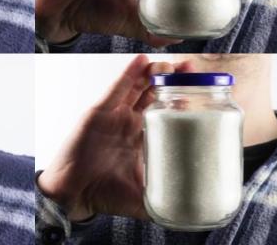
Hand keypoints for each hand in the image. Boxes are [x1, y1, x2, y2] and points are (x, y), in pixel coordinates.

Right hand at [38, 55, 193, 220]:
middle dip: (173, 80)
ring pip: (138, 87)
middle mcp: (129, 124)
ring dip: (154, 73)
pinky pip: (116, 89)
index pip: (167, 114)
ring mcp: (114, 116)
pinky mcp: (99, 111)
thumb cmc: (103, 195)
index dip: (183, 100)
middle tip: (190, 68)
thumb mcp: (143, 201)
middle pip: (155, 94)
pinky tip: (141, 62)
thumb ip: (165, 202)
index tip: (202, 90)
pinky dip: (128, 74)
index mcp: (141, 140)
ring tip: (171, 63)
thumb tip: (194, 214)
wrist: (73, 195)